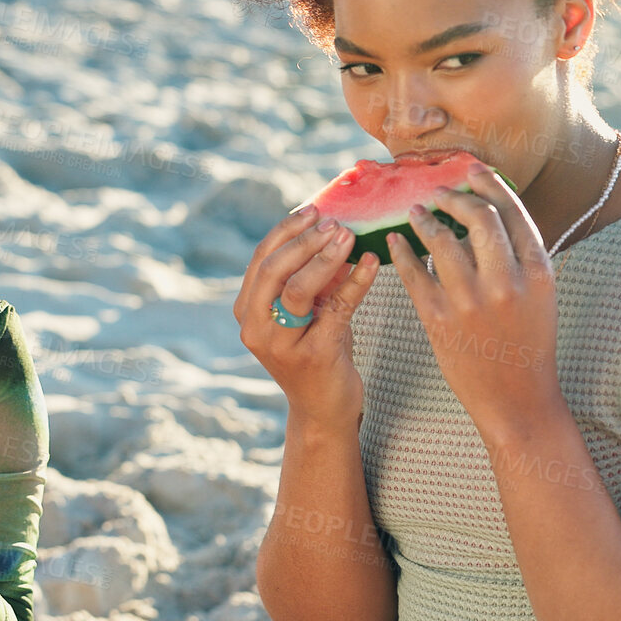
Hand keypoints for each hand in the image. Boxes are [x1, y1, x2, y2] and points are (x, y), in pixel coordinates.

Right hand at [234, 207, 380, 420]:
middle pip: (274, 270)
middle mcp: (256, 329)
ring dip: (326, 258)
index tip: (313, 211)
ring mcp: (281, 345)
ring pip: (298, 289)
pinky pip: (337, 308)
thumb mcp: (307, 311)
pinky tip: (373, 263)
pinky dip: (357, 281)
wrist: (324, 410)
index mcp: (247, 312)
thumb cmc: (316, 352)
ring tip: (350, 237)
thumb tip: (335, 231)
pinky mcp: (314, 356)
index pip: (261, 259)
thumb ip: (312, 277)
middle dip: (305, 241)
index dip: (286, 231)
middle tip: (335, 224)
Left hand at [385, 162, 562, 445]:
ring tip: (416, 212)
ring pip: (441, 239)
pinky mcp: (439, 319)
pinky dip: (402, 251)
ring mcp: (470, 301)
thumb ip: (521, 256)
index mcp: (538, 271)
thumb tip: (492, 212)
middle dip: (454, 197)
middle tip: (439, 193)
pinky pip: (413, 272)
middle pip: (477, 217)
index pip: (512, 212)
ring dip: (424, 219)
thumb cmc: (529, 344)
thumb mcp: (540, 295)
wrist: (517, 399)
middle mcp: (506, 282)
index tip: (473, 172)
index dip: (490, 185)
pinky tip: (395, 241)